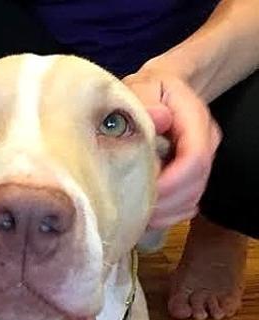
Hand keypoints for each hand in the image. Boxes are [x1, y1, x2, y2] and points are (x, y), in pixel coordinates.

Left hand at [122, 67, 221, 228]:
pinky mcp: (191, 176)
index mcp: (196, 119)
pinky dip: (167, 215)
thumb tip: (156, 118)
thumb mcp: (141, 88)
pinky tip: (146, 215)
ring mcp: (201, 161)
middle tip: (130, 211)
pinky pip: (187, 204)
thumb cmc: (144, 91)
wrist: (156, 92)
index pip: (195, 158)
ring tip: (134, 216)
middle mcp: (205, 142)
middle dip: (165, 202)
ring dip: (165, 213)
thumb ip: (146, 103)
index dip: (170, 182)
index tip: (139, 193)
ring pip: (192, 197)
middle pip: (196, 183)